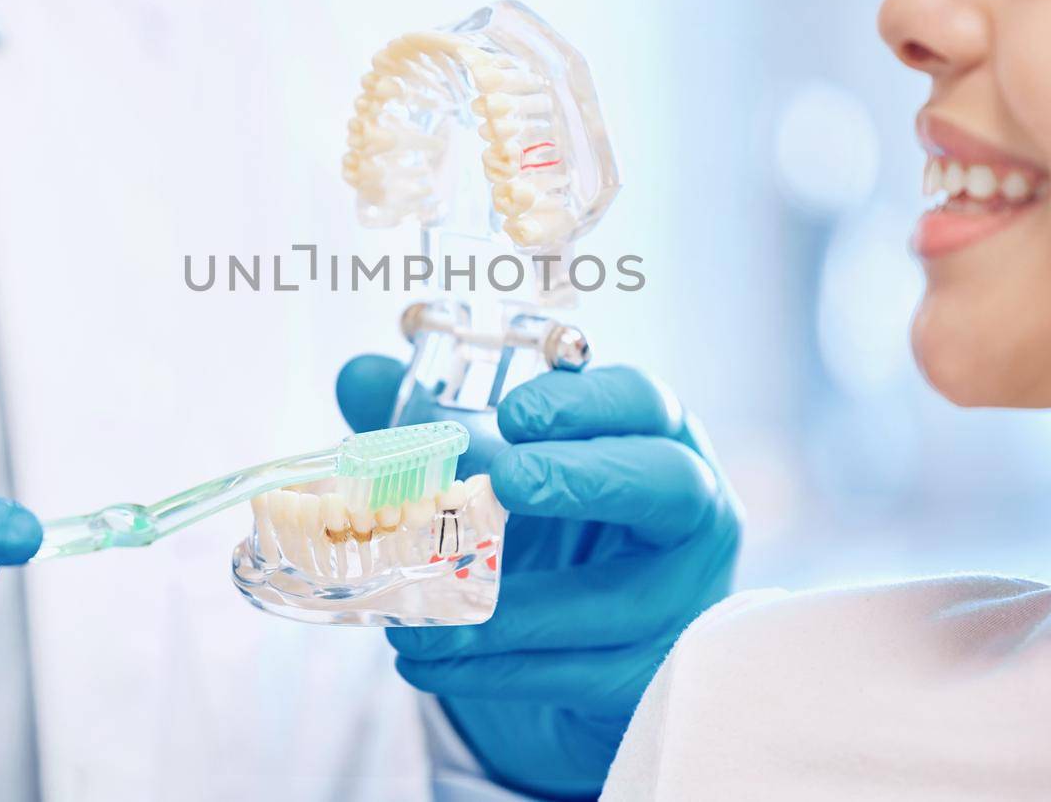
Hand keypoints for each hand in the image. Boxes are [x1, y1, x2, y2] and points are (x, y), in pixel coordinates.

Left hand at [337, 356, 740, 799]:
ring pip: (616, 601)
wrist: (593, 645)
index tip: (513, 413)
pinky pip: (577, 674)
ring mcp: (681, 598)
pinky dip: (495, 670)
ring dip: (512, 610)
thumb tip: (360, 375)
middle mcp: (689, 512)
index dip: (585, 402)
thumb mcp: (499, 467)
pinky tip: (429, 661)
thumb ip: (434, 419)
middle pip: (669, 486)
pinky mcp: (653, 674)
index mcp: (654, 438)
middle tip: (507, 482)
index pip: (643, 403)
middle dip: (586, 480)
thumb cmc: (553, 528)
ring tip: (419, 615)